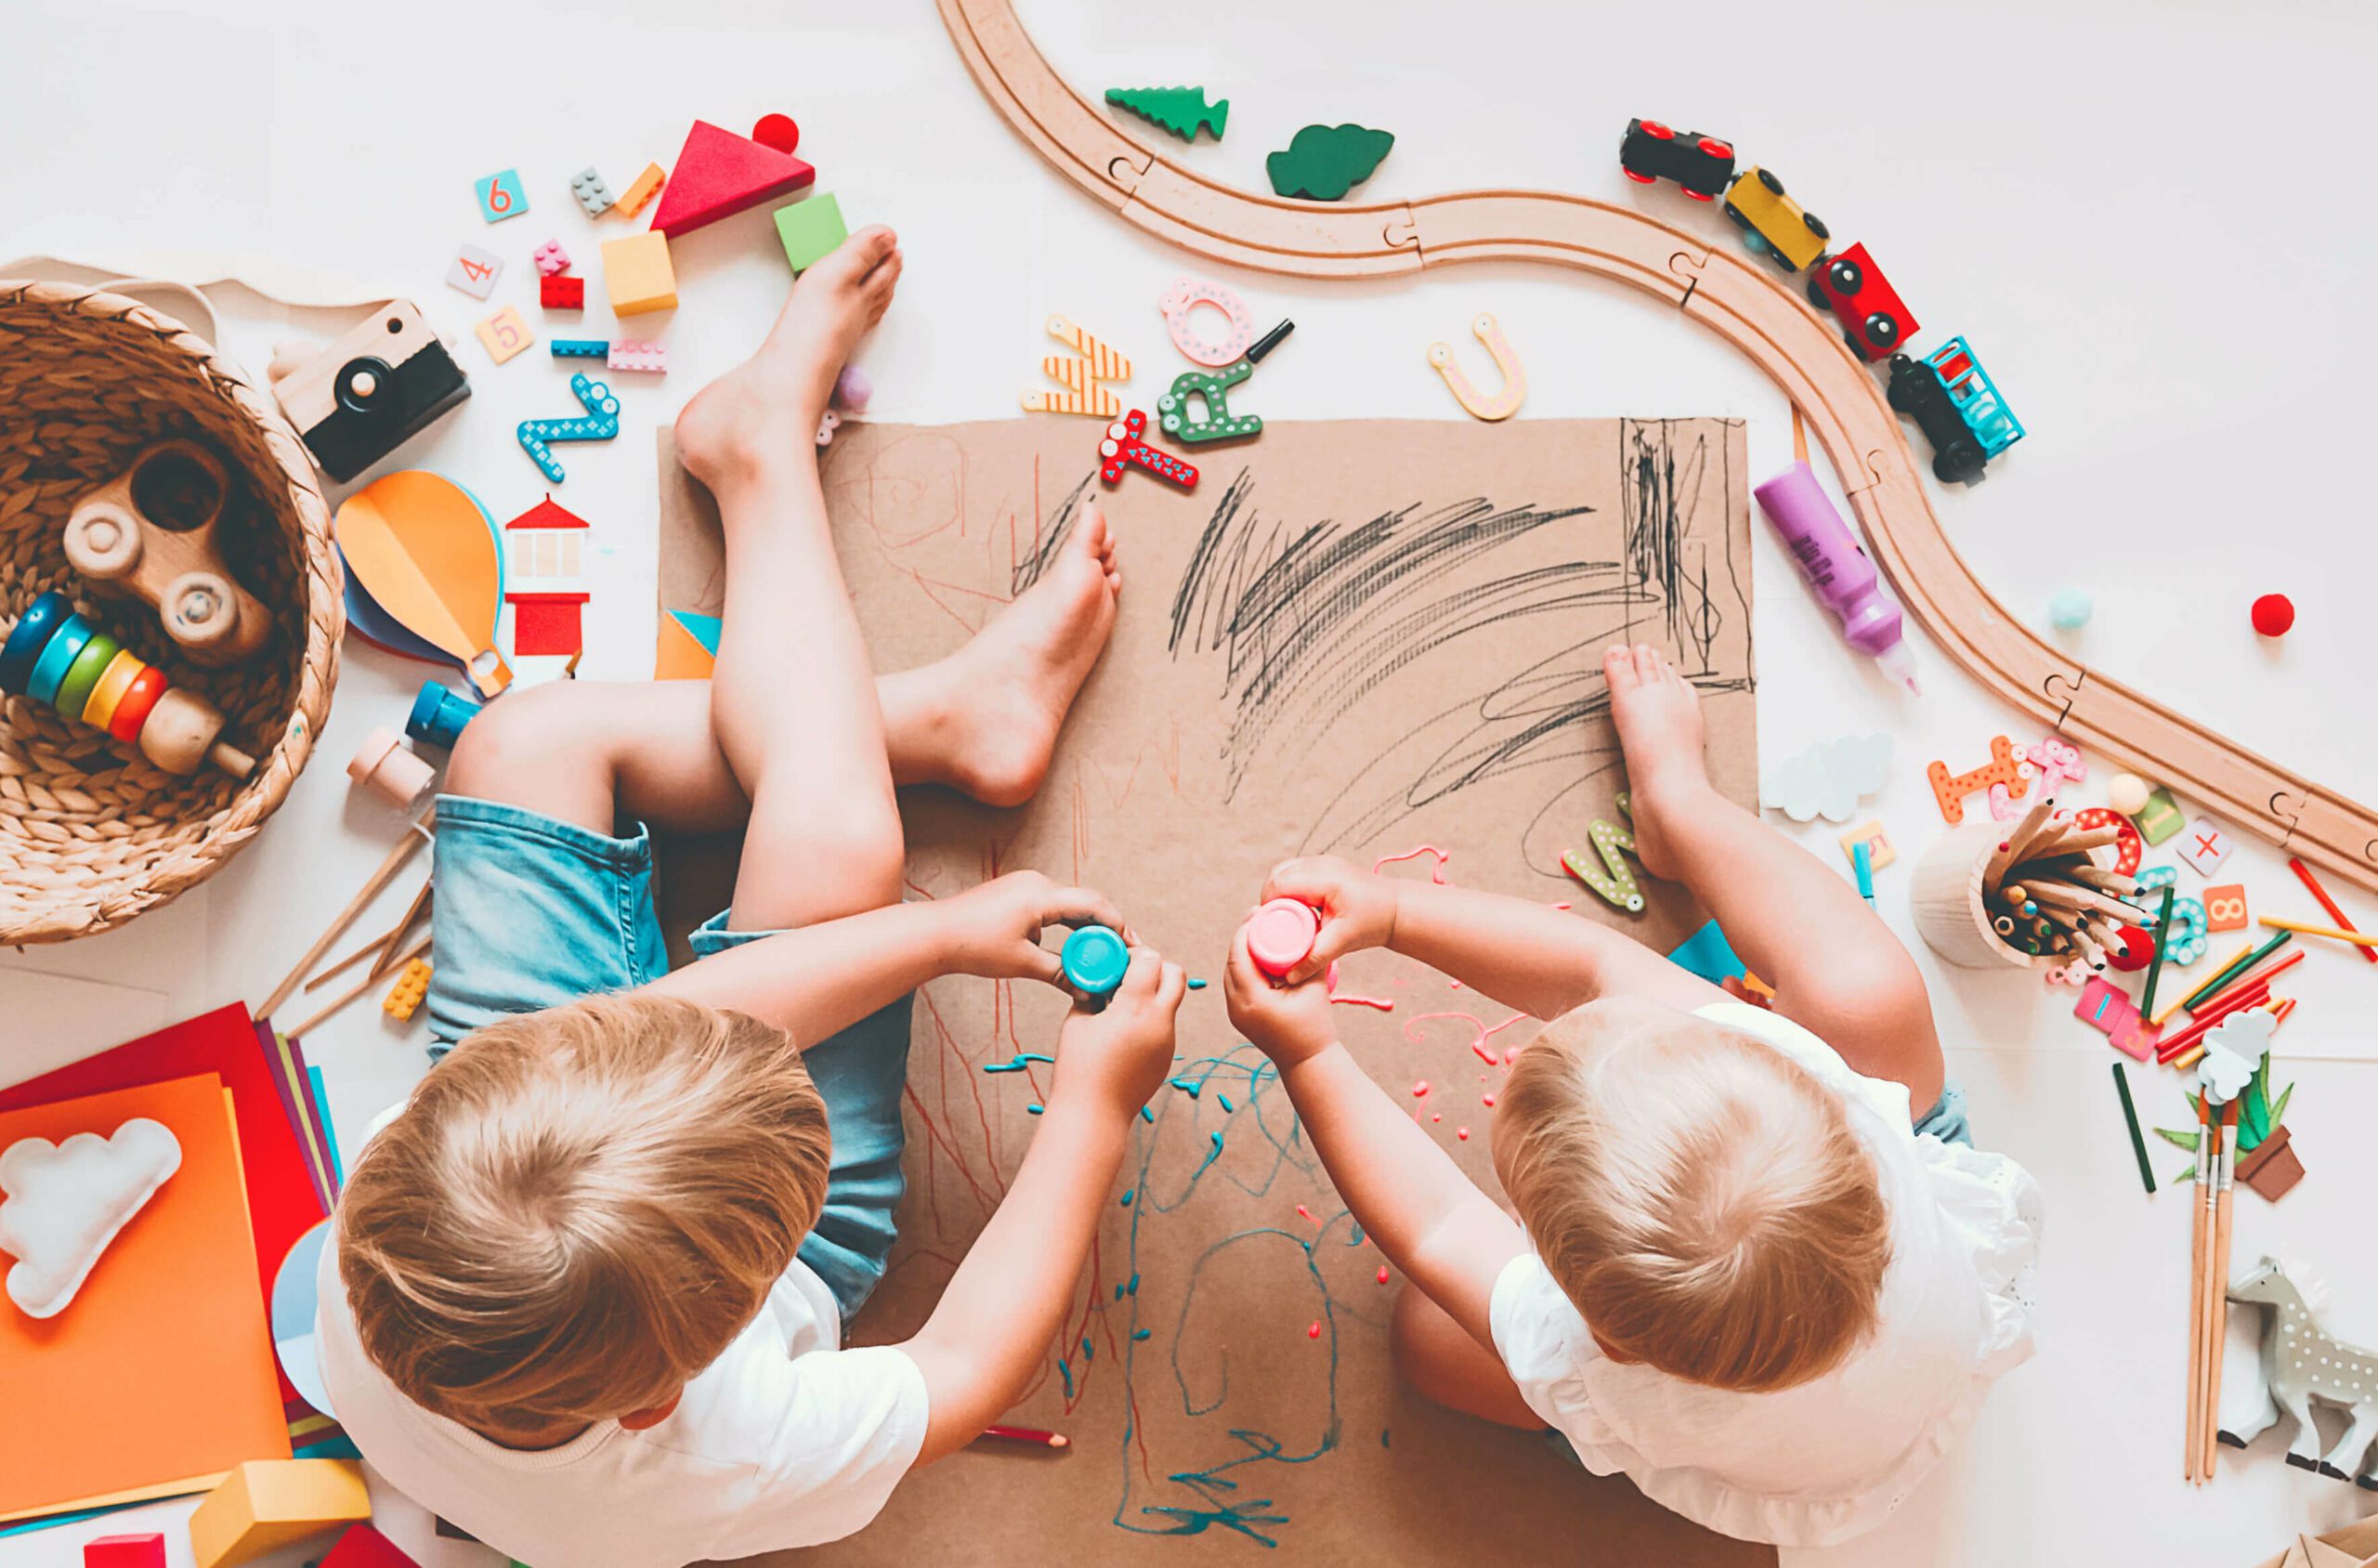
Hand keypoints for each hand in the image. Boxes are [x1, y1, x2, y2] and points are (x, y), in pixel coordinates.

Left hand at [939, 871, 1126, 986]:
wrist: (936, 934)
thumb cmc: (974, 946)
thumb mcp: (1022, 963)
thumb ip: (1060, 974)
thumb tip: (1088, 991)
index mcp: (1041, 895)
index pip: (1093, 904)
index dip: (1116, 925)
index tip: (1130, 946)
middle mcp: (1037, 883)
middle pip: (1085, 902)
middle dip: (1106, 928)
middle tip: (1122, 953)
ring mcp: (1027, 885)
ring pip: (1070, 904)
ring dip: (1087, 927)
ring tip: (1103, 953)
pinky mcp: (1019, 892)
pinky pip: (1054, 905)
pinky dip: (1068, 924)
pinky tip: (1075, 945)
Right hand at [1052, 946, 1185, 1117]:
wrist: (1092, 1116)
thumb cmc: (1078, 1069)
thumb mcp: (1077, 1020)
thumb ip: (1093, 992)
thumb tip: (1102, 978)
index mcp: (1135, 1009)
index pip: (1151, 959)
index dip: (1133, 954)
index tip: (1115, 962)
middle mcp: (1159, 1023)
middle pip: (1175, 974)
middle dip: (1154, 967)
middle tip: (1127, 976)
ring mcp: (1168, 1042)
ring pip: (1171, 1000)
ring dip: (1152, 993)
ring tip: (1120, 1007)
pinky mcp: (1167, 1058)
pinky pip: (1165, 1025)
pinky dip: (1150, 1018)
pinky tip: (1124, 1032)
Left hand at [1223, 923, 1338, 1069]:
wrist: (1308, 1063)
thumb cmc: (1315, 1027)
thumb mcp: (1314, 987)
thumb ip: (1309, 957)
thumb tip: (1311, 928)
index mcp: (1252, 999)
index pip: (1239, 956)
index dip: (1245, 930)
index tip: (1256, 912)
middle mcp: (1237, 1007)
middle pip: (1231, 962)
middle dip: (1242, 938)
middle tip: (1257, 918)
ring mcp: (1235, 1014)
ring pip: (1230, 973)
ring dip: (1241, 952)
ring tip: (1257, 933)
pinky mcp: (1239, 1017)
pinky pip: (1235, 985)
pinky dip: (1243, 968)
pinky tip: (1257, 955)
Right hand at [1260, 856, 1396, 983]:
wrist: (1395, 909)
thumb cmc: (1372, 923)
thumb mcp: (1342, 942)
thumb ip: (1315, 958)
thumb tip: (1288, 976)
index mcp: (1325, 879)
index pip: (1280, 885)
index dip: (1268, 906)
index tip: (1268, 927)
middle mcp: (1322, 863)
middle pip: (1277, 874)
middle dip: (1269, 899)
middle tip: (1273, 924)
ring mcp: (1323, 860)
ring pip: (1284, 869)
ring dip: (1277, 891)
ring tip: (1282, 917)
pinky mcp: (1324, 863)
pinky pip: (1294, 870)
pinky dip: (1287, 886)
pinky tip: (1293, 906)